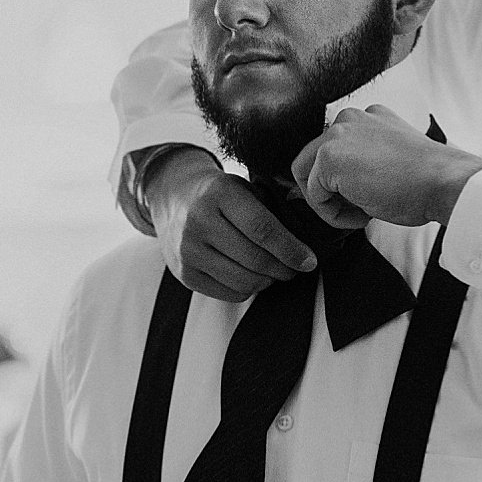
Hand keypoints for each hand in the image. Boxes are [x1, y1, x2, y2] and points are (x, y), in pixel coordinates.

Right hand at [146, 147, 317, 300]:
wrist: (173, 198)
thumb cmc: (219, 194)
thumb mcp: (243, 187)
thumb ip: (271, 209)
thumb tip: (304, 241)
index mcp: (219, 193)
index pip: (262, 229)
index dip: (291, 249)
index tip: (309, 260)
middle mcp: (199, 221)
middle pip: (255, 259)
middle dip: (284, 268)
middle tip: (295, 267)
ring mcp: (188, 250)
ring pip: (244, 281)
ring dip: (267, 280)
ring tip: (274, 271)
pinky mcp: (184, 273)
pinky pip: (229, 293)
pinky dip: (249, 289)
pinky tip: (252, 275)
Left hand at [292, 105, 481, 228]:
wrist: (444, 182)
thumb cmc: (427, 181)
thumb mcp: (392, 160)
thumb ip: (363, 163)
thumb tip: (338, 187)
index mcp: (368, 116)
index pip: (336, 150)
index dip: (343, 183)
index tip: (364, 199)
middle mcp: (349, 117)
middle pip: (313, 161)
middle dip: (330, 192)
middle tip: (358, 211)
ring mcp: (337, 133)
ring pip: (310, 179)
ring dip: (331, 204)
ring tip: (363, 214)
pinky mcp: (329, 156)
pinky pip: (315, 197)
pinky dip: (333, 215)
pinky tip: (363, 216)